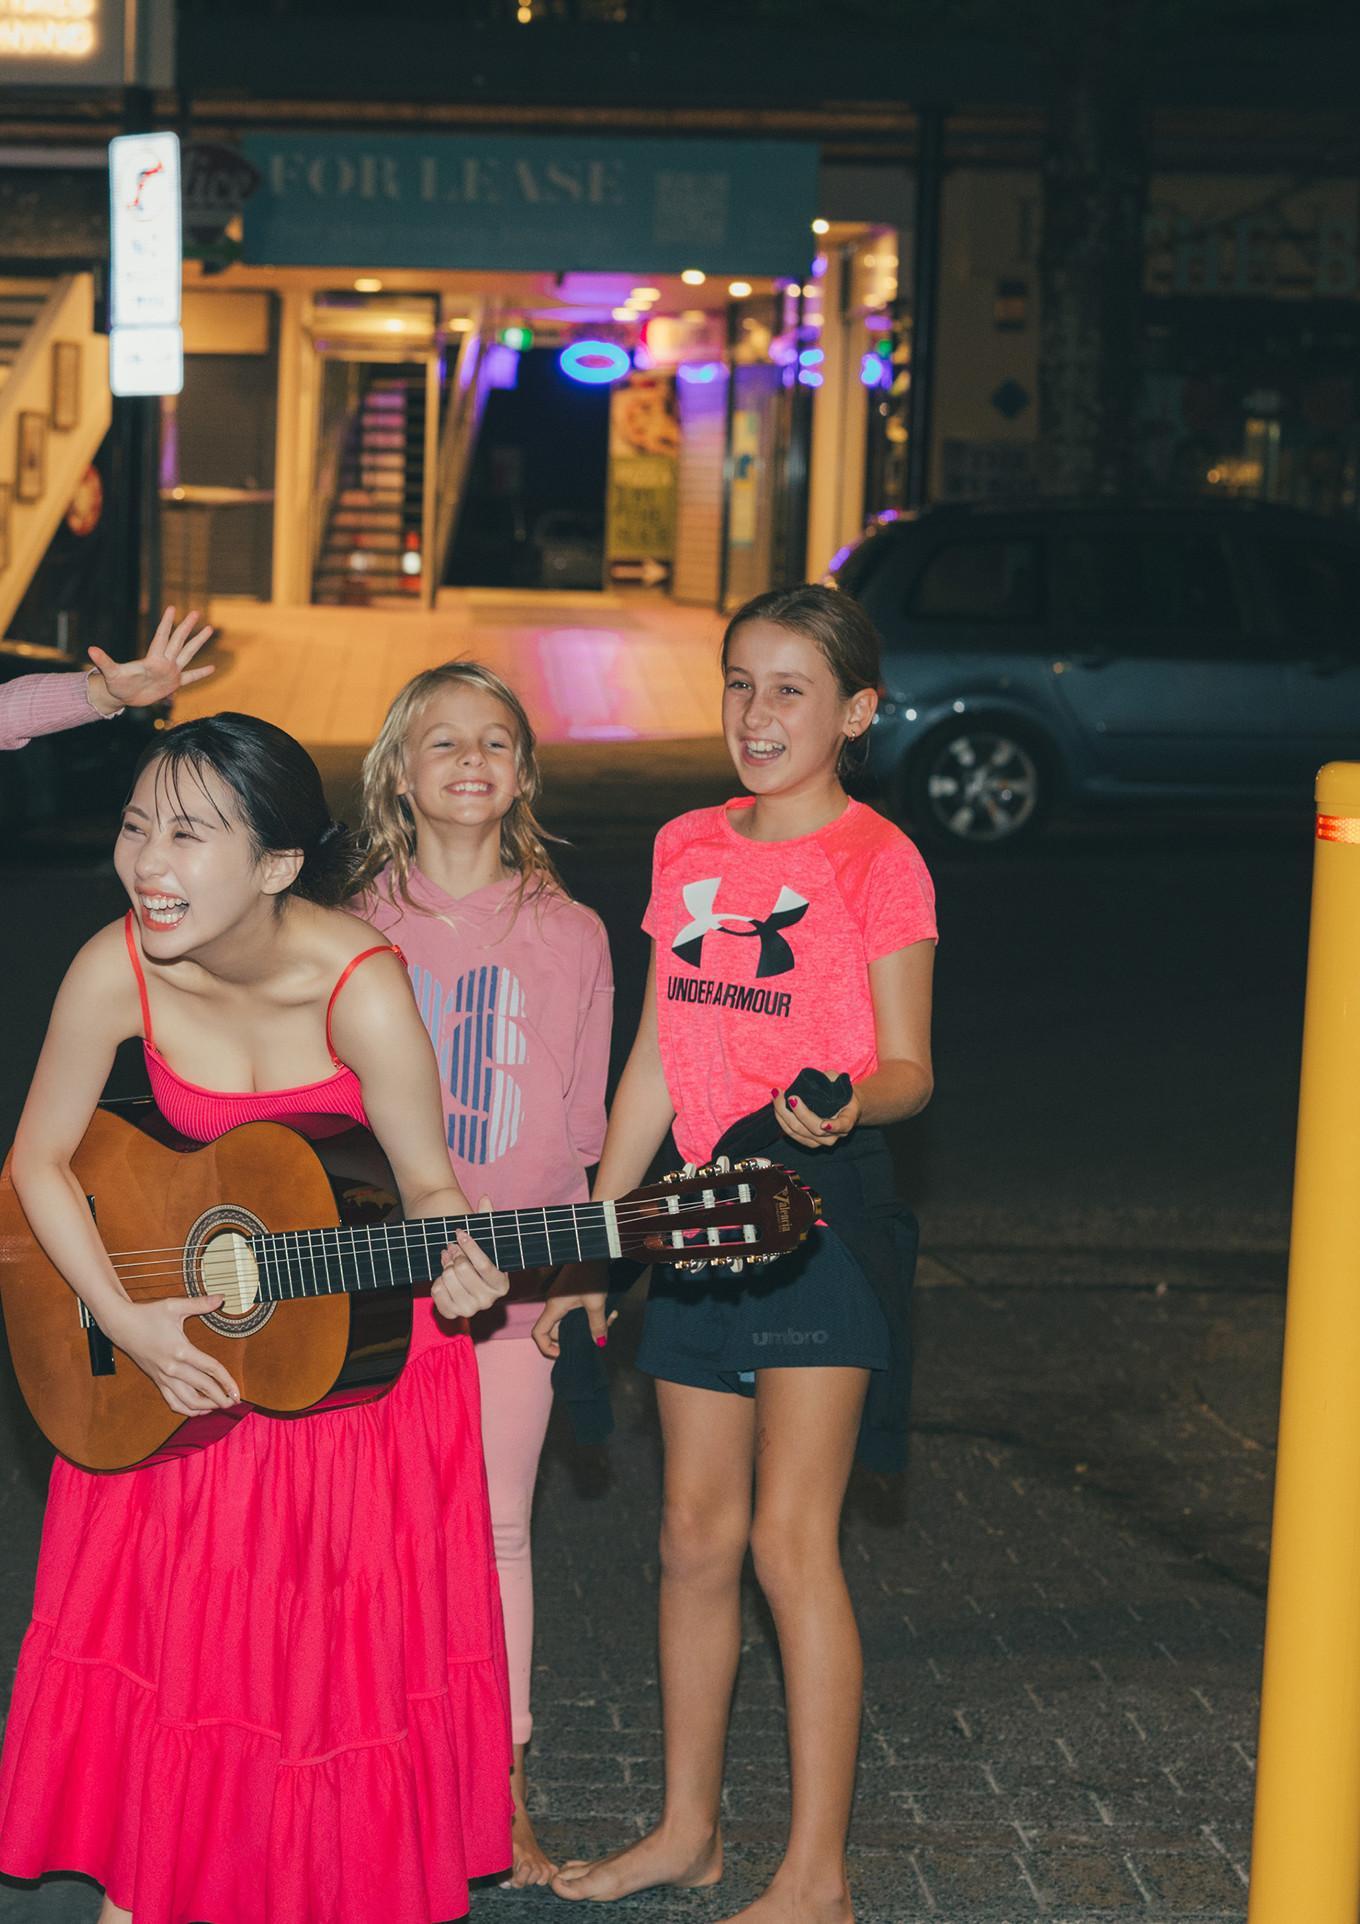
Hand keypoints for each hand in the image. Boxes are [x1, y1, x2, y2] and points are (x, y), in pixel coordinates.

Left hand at [86, 606, 215, 713]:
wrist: (122, 696)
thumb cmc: (116, 684)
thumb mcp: (111, 673)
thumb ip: (104, 660)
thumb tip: (90, 650)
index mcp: (152, 659)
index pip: (161, 637)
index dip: (166, 623)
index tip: (172, 608)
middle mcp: (164, 662)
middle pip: (178, 640)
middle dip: (187, 626)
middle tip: (196, 612)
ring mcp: (170, 672)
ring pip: (188, 653)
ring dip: (198, 642)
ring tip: (209, 628)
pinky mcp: (174, 684)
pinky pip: (191, 677)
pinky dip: (200, 673)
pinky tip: (213, 668)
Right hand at [103, 1295, 239, 1415]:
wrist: (120, 1325)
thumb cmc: (147, 1314)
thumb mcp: (174, 1306)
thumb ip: (200, 1303)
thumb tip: (221, 1298)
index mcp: (180, 1350)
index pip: (210, 1369)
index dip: (227, 1381)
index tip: (238, 1390)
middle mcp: (172, 1368)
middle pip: (203, 1389)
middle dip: (221, 1397)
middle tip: (236, 1401)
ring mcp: (163, 1377)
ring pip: (187, 1401)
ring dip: (206, 1406)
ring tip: (221, 1406)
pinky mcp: (157, 1381)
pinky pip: (173, 1402)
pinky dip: (187, 1409)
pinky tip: (199, 1409)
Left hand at [433, 1196, 508, 1318]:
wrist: (464, 1282)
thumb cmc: (476, 1258)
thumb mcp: (485, 1240)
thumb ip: (486, 1219)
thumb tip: (484, 1198)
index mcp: (501, 1284)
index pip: (483, 1263)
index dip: (469, 1246)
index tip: (459, 1232)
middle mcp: (489, 1301)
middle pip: (462, 1270)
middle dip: (455, 1255)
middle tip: (451, 1248)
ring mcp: (471, 1310)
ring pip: (448, 1279)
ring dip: (444, 1266)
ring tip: (447, 1261)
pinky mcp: (453, 1314)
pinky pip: (437, 1294)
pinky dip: (436, 1283)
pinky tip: (443, 1278)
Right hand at [532, 1262, 610, 1358]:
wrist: (593, 1249)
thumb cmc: (590, 1273)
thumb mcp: (596, 1302)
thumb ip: (597, 1324)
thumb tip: (599, 1343)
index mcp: (554, 1308)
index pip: (538, 1333)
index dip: (546, 1347)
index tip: (562, 1353)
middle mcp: (554, 1304)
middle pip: (557, 1330)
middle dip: (577, 1337)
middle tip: (598, 1335)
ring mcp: (562, 1299)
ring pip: (570, 1321)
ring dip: (589, 1324)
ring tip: (610, 1318)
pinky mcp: (571, 1294)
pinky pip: (576, 1312)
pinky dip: (590, 1315)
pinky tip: (610, 1310)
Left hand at [771, 1082, 861, 1150]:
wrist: (842, 1106)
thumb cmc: (840, 1092)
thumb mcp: (839, 1081)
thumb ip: (831, 1078)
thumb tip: (817, 1077)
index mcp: (848, 1118)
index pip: (843, 1125)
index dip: (835, 1126)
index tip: (825, 1124)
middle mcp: (836, 1134)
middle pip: (814, 1129)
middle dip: (799, 1112)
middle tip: (788, 1096)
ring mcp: (821, 1141)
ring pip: (799, 1132)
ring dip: (784, 1115)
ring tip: (776, 1096)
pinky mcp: (808, 1141)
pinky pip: (792, 1134)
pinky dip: (782, 1120)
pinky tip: (776, 1106)